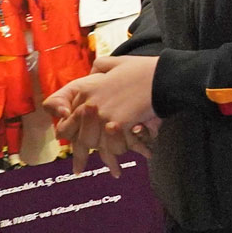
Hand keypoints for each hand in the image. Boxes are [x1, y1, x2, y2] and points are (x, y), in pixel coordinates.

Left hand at [47, 54, 160, 168]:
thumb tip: (93, 72)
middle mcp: (90, 104)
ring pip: (94, 144)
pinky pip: (112, 146)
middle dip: (80, 155)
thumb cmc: (143, 69)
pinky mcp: (118, 124)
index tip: (73, 144)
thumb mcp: (116, 62)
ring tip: (106, 170)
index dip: (69, 133)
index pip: (69, 117)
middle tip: (79, 168)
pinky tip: (117, 169)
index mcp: (87, 90)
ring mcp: (103, 115)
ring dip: (102, 157)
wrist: (162, 76)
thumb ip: (101, 66)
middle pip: (78, 135)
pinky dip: (116, 158)